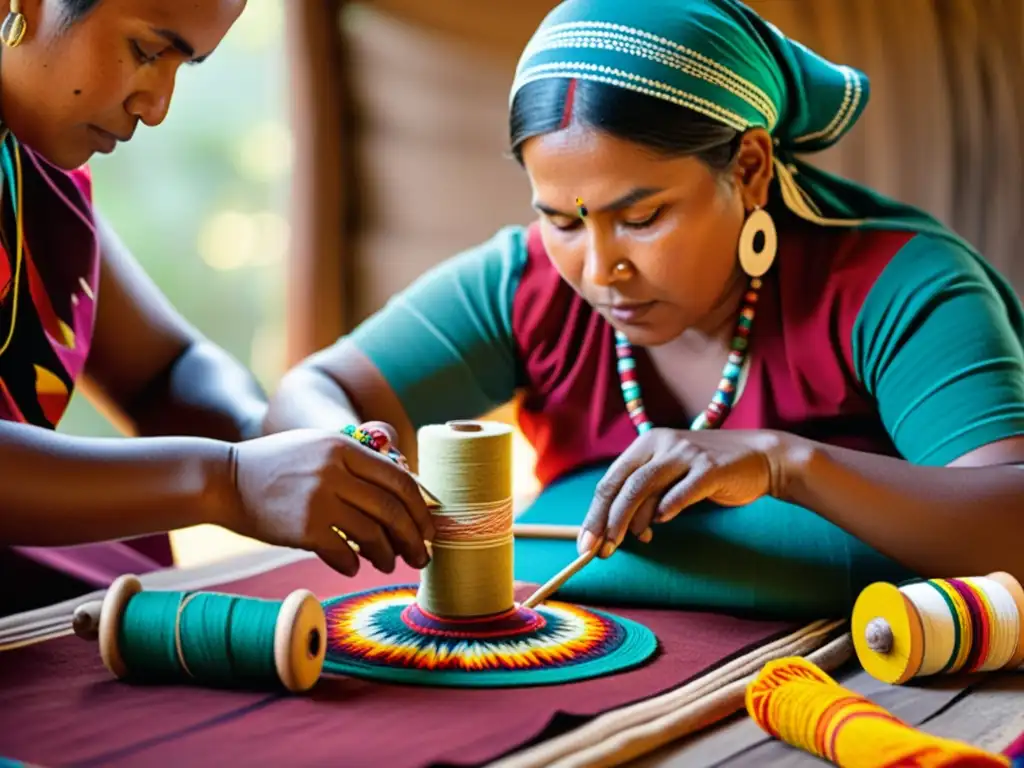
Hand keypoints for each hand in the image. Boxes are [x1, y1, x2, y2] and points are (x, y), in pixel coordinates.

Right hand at [225, 426, 434, 575]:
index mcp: (344, 447)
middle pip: (392, 510)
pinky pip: (344, 554)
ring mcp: (319, 499)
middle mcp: (334, 470)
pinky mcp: (303, 528)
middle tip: (420, 557)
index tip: (427, 528)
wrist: (224, 479)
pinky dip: (353, 564)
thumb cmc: (278, 467)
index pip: (399, 479)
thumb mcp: (319, 448)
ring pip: (372, 535)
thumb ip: (357, 464)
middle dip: (412, 539)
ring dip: (386, 555)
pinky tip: (352, 566)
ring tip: (388, 563)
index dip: (420, 508)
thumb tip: (404, 494)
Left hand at [578, 428, 790, 556]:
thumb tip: (619, 530)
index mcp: (646, 444)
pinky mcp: (710, 467)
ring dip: (630, 519)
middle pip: (623, 484)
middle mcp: (662, 443)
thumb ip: (646, 495)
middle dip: (606, 520)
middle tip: (598, 550)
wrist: (760, 457)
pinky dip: (667, 509)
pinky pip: (682, 491)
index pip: (610, 480)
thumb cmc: (709, 472)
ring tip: (626, 543)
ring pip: (644, 486)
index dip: (595, 513)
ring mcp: (686, 453)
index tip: (586, 544)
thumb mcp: (671, 477)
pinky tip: (660, 524)